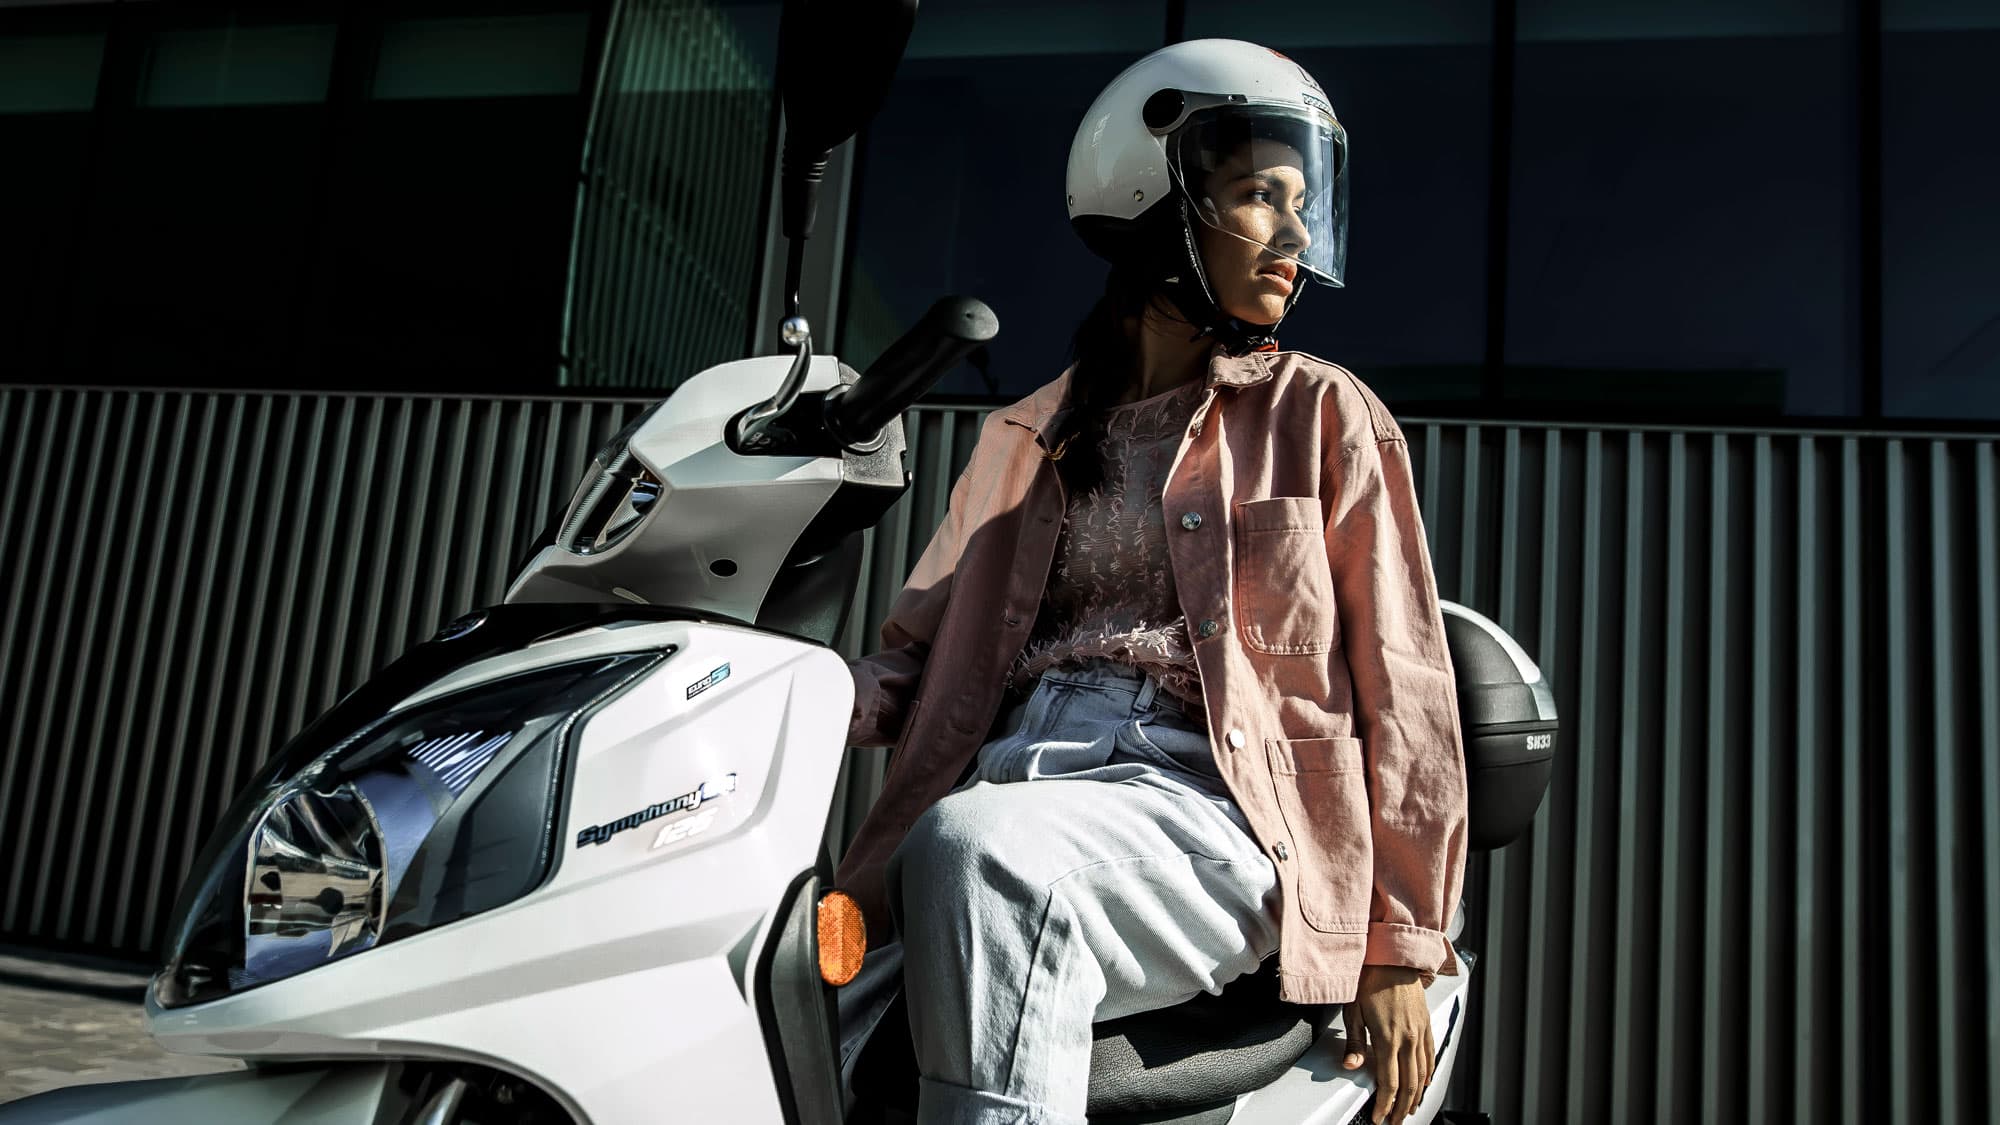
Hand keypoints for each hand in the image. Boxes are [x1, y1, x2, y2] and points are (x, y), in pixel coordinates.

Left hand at [1340, 964, 1434, 1124]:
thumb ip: (1354, 1043)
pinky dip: (1429, 1073)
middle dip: (1402, 1107)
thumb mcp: (1353, 1012)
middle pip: (1409, 1084)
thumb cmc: (1369, 980)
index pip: (1389, 1082)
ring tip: (1409, 1109)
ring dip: (1417, 1095)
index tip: (1379, 1117)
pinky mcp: (1426, 1023)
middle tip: (1394, 1120)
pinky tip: (1425, 1082)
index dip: (1384, 1104)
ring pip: (1423, 1073)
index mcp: (1388, 1038)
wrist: (1392, 957)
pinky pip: (1431, 1054)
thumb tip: (1351, 1066)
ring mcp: (1420, 1032)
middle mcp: (1408, 1038)